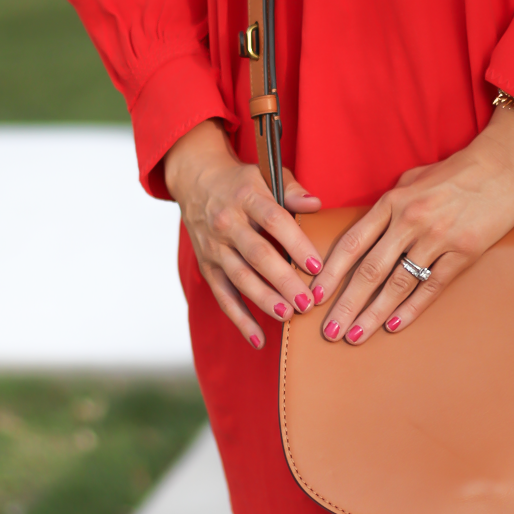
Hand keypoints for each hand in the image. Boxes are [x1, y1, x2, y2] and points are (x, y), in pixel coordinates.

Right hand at [164, 119, 322, 350]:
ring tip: (287, 316)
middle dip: (282, 280)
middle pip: (257, 254)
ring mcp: (215, 247)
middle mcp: (227, 223)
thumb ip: (292, 190)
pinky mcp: (208, 266)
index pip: (273, 220)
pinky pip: (223, 296)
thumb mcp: (266, 174)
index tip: (316, 266)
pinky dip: (240, 319)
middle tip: (306, 302)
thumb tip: (316, 205)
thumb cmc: (243, 182)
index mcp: (246, 197)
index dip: (295, 243)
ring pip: (240, 278)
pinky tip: (259, 339)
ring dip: (264, 300)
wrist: (196, 180)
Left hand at [316, 105, 513, 343]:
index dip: (331, 272)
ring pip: (397, 284)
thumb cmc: (458, 171)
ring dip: (373, 314)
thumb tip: (370, 226)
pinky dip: (411, 309)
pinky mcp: (463, 252)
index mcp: (392, 201)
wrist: (505, 164)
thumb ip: (390, 203)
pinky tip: (394, 326)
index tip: (315, 295)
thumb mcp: (414, 178)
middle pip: (369, 270)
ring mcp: (437, 238)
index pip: (352, 243)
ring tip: (355, 335)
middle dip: (345, 305)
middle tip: (328, 331)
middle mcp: (410, 221)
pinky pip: (431, 287)